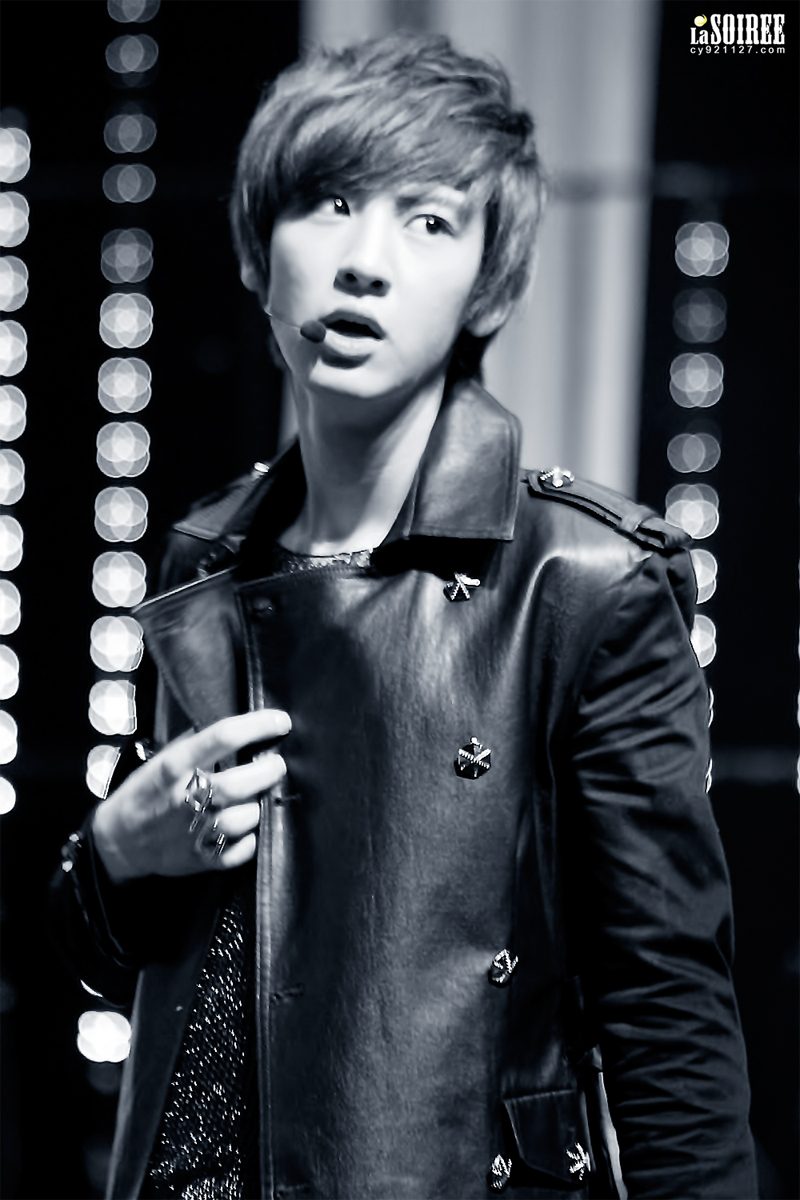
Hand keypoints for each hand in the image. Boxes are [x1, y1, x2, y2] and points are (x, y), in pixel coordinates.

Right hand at [92, 709, 289, 883]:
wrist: (119, 841)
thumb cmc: (146, 793)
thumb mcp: (162, 759)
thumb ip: (195, 744)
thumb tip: (236, 727)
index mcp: (175, 766)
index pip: (224, 736)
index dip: (259, 725)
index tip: (280, 722)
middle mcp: (186, 798)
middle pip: (241, 782)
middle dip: (269, 769)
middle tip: (276, 763)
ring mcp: (194, 832)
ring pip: (246, 817)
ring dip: (261, 804)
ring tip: (263, 794)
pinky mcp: (202, 859)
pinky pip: (242, 849)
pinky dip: (252, 837)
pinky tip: (250, 825)